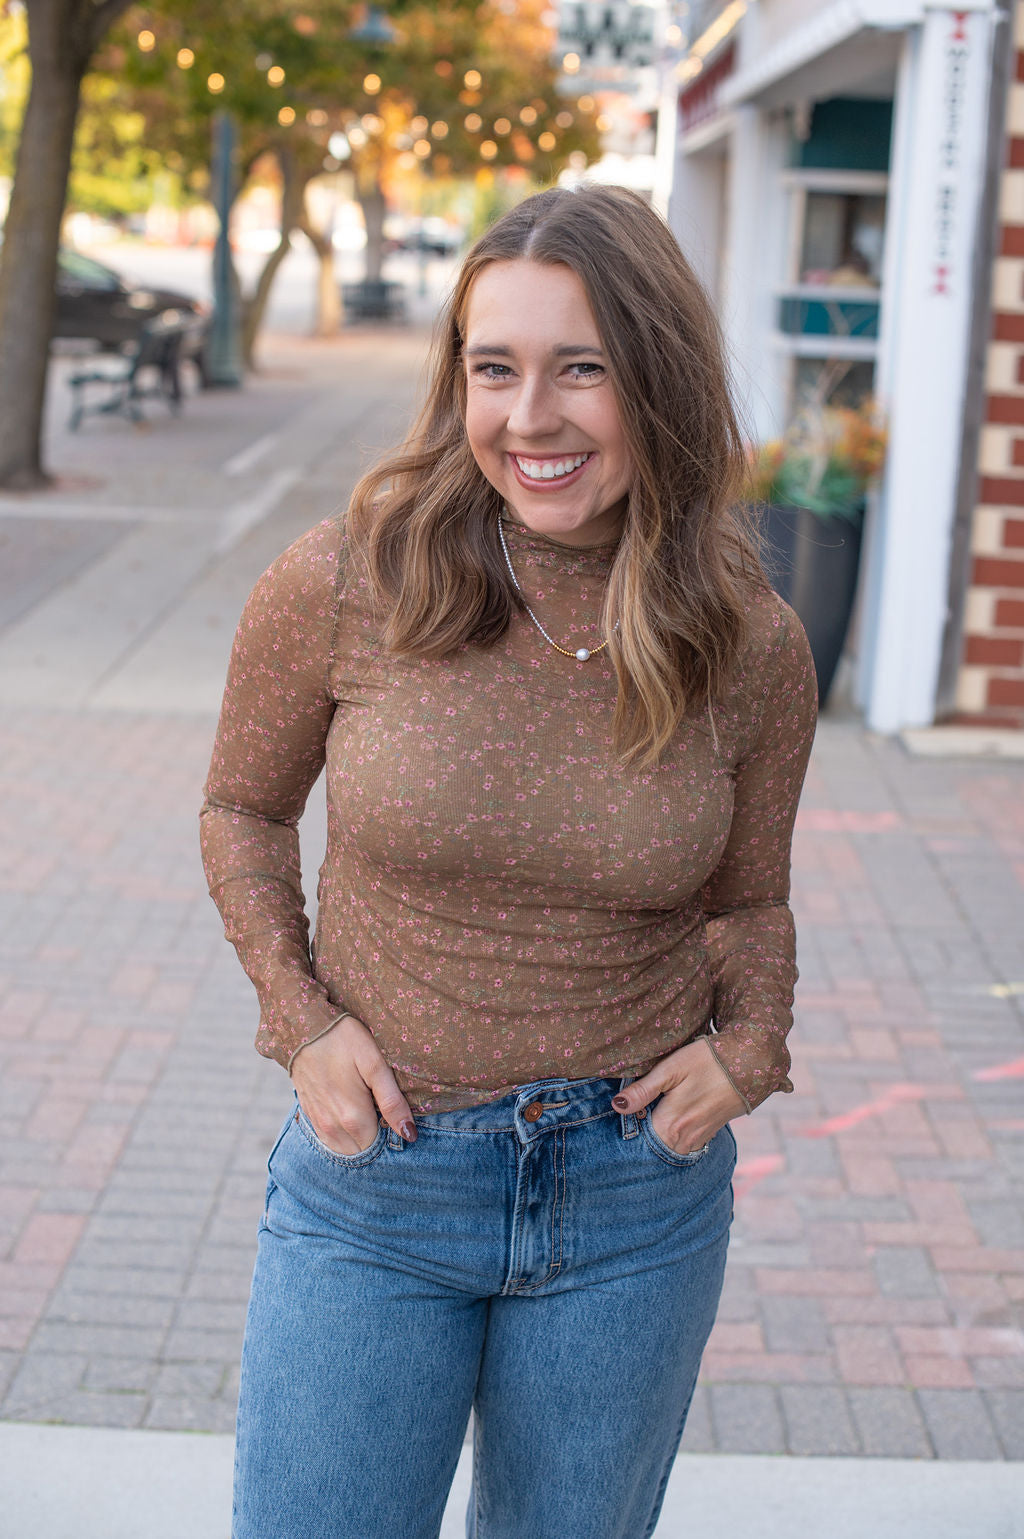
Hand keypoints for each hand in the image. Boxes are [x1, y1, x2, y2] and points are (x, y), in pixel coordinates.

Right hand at [289, 1014, 415, 1154]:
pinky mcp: (309, 1115)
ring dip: (360, 1140)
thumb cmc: (342, 1040)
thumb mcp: (374, 1063)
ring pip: (346, 1149)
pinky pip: (330, 1140)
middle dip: (378, 1141)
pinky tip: (352, 1113)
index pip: (380, 1149)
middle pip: (363, 1152)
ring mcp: (318, 1124)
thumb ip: (392, 1102)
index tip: (400, 1119)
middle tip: (387, 1114)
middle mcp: (333, 1128)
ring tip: (372, 1113)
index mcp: (353, 1119)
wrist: (300, 1026)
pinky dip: (344, 1135)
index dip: (393, 1138)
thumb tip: (410, 1134)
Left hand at [612, 1038, 744, 1153]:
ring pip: (670, 1147)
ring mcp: (700, 1138)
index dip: (628, 1130)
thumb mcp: (671, 1068)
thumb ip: (643, 1090)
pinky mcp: (711, 1132)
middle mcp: (685, 1139)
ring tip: (652, 1116)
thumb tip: (616, 1106)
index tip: (621, 1118)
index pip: (638, 1141)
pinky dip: (675, 1136)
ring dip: (658, 1137)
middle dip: (642, 1137)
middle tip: (636, 1116)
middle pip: (654, 1147)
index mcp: (671, 1124)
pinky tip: (673, 1117)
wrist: (752, 1062)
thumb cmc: (709, 1060)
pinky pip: (685, 1143)